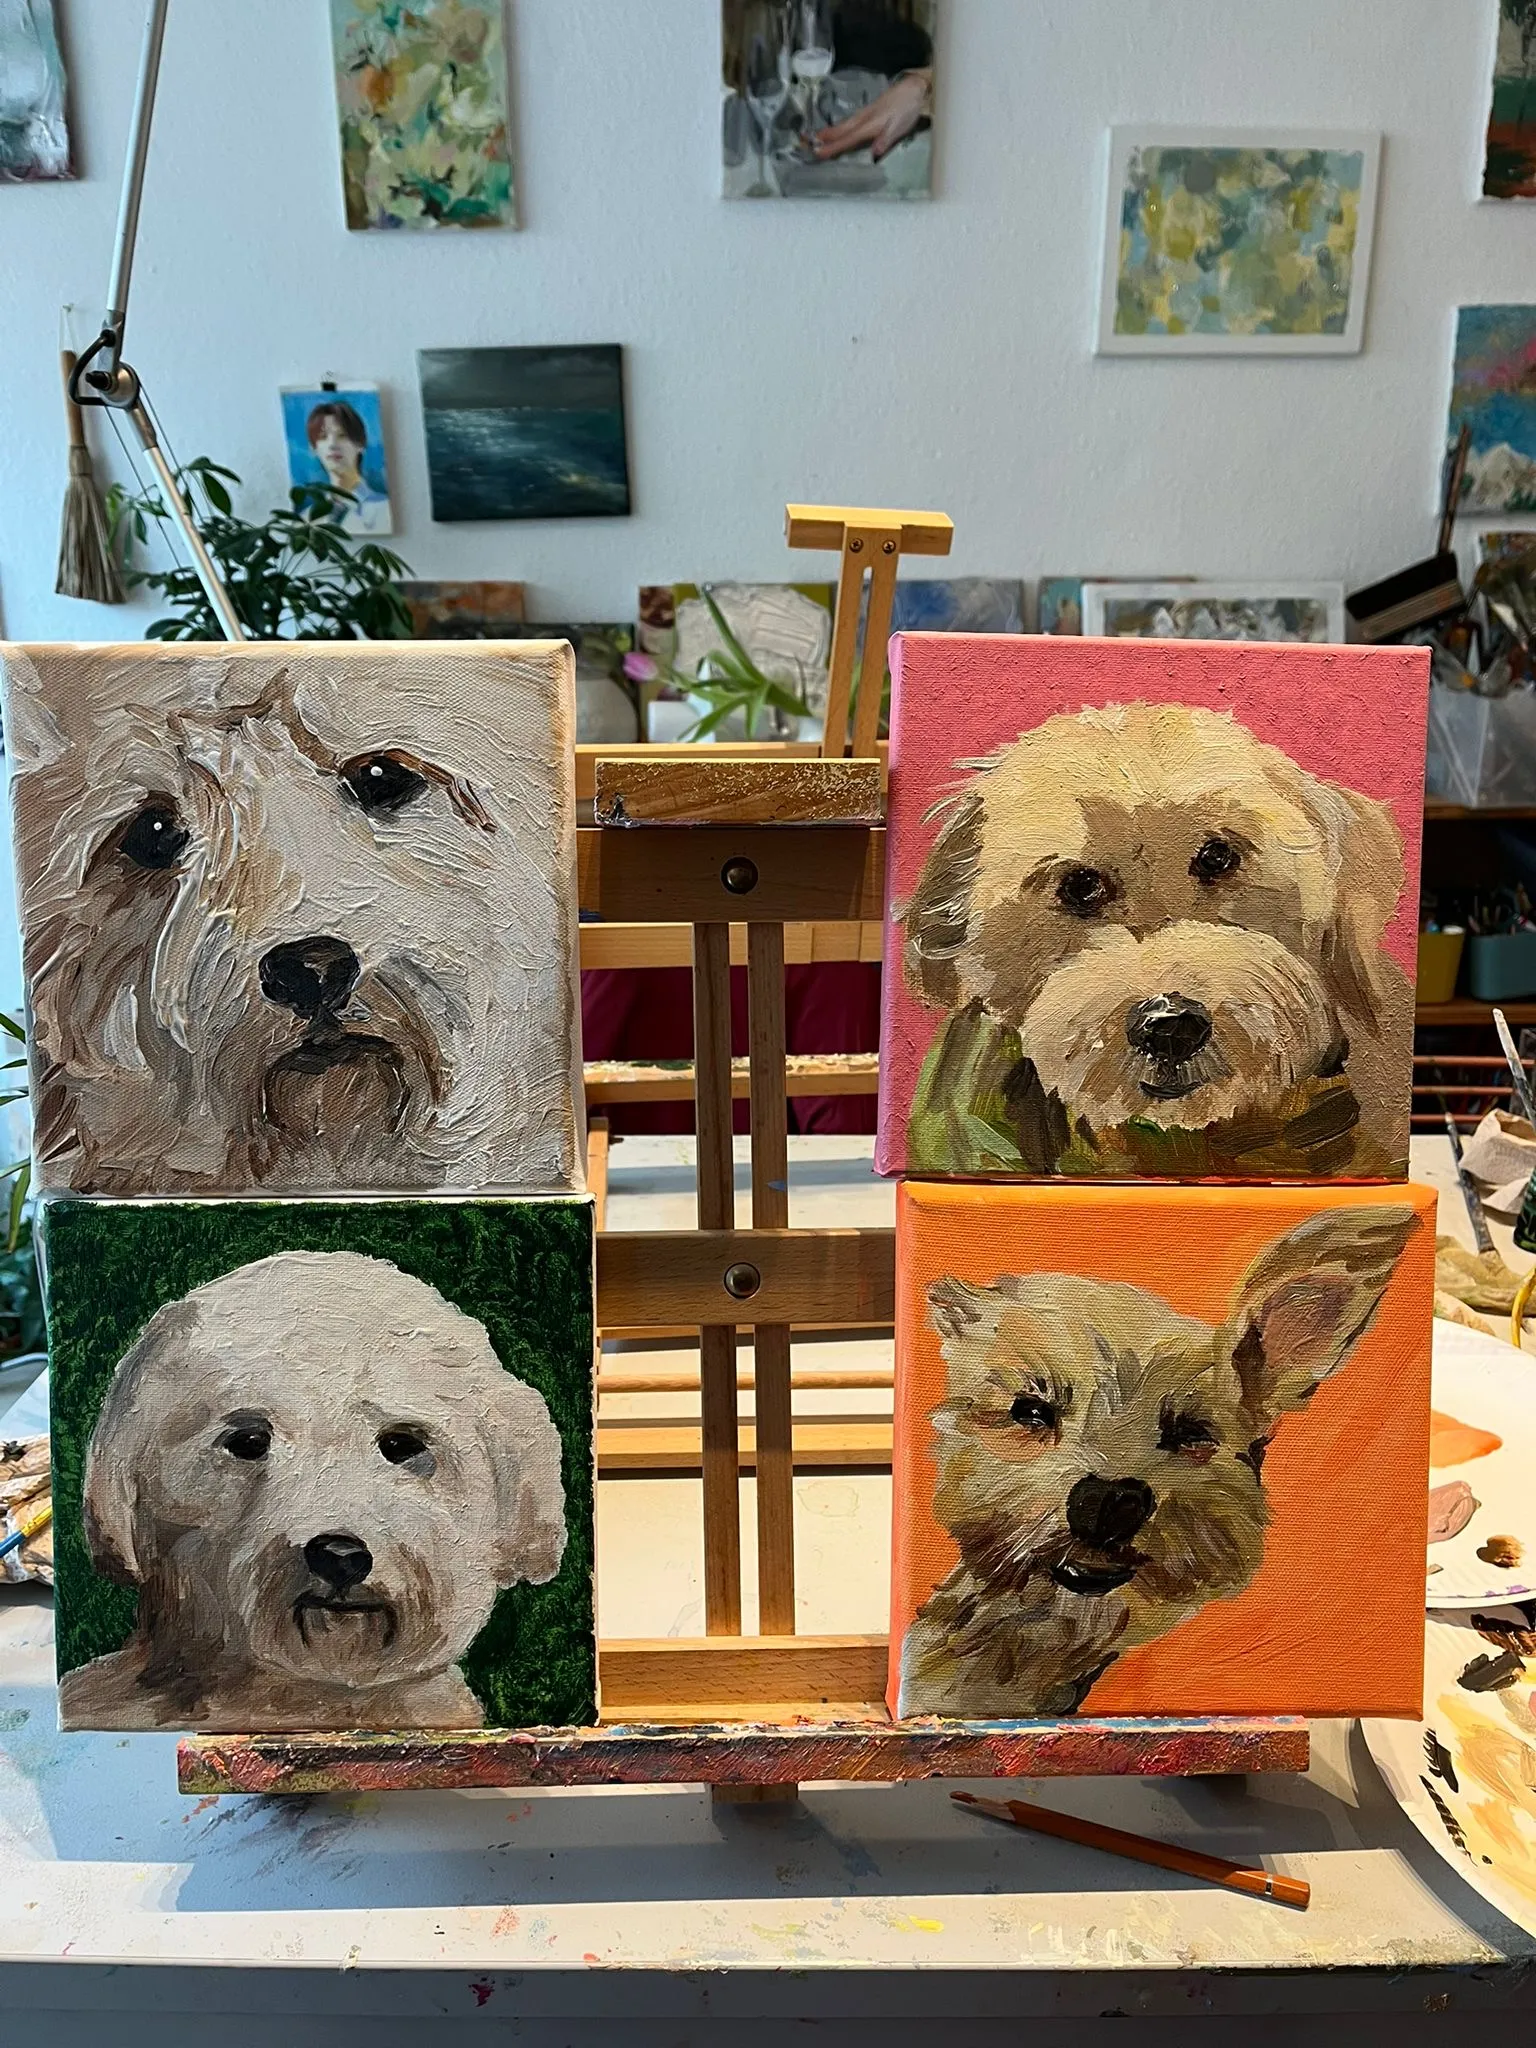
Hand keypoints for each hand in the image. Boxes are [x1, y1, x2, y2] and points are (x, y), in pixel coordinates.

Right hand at [811, 68, 930, 161]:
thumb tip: (874, 152)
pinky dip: (838, 128)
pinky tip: (836, 131)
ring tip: (814, 138)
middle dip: (823, 137)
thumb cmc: (908, 109)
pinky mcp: (868, 113)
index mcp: (869, 125)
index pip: (847, 139)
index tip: (817, 152)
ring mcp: (864, 115)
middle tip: (805, 143)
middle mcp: (863, 119)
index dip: (832, 147)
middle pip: (840, 130)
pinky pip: (849, 123)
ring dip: (828, 132)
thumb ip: (886, 139)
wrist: (914, 89)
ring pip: (843, 126)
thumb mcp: (900, 126)